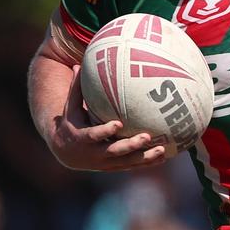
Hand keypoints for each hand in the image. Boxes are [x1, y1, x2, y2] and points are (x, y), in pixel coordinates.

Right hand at [49, 66, 167, 171]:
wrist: (66, 151)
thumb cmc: (71, 121)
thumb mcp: (70, 106)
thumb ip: (76, 88)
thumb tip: (77, 63)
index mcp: (81, 138)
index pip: (93, 135)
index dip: (104, 131)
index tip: (118, 123)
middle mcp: (93, 153)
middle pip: (114, 151)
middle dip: (130, 145)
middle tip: (146, 136)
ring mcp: (105, 162)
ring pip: (126, 161)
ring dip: (144, 157)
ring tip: (162, 149)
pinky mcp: (114, 166)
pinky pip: (133, 165)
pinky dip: (147, 162)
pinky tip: (164, 156)